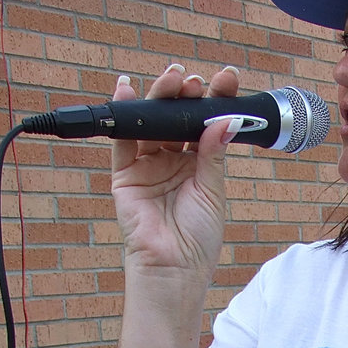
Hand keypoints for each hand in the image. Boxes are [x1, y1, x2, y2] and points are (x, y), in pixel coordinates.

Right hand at [110, 63, 240, 289]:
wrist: (174, 268)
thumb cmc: (198, 238)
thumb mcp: (212, 192)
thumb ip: (212, 154)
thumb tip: (225, 119)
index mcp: (198, 164)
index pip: (205, 124)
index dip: (215, 101)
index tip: (226, 79)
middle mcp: (172, 161)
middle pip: (176, 118)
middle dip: (186, 95)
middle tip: (194, 80)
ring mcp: (148, 166)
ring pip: (151, 123)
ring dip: (159, 98)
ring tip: (172, 79)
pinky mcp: (124, 174)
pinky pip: (121, 139)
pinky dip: (123, 114)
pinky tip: (127, 90)